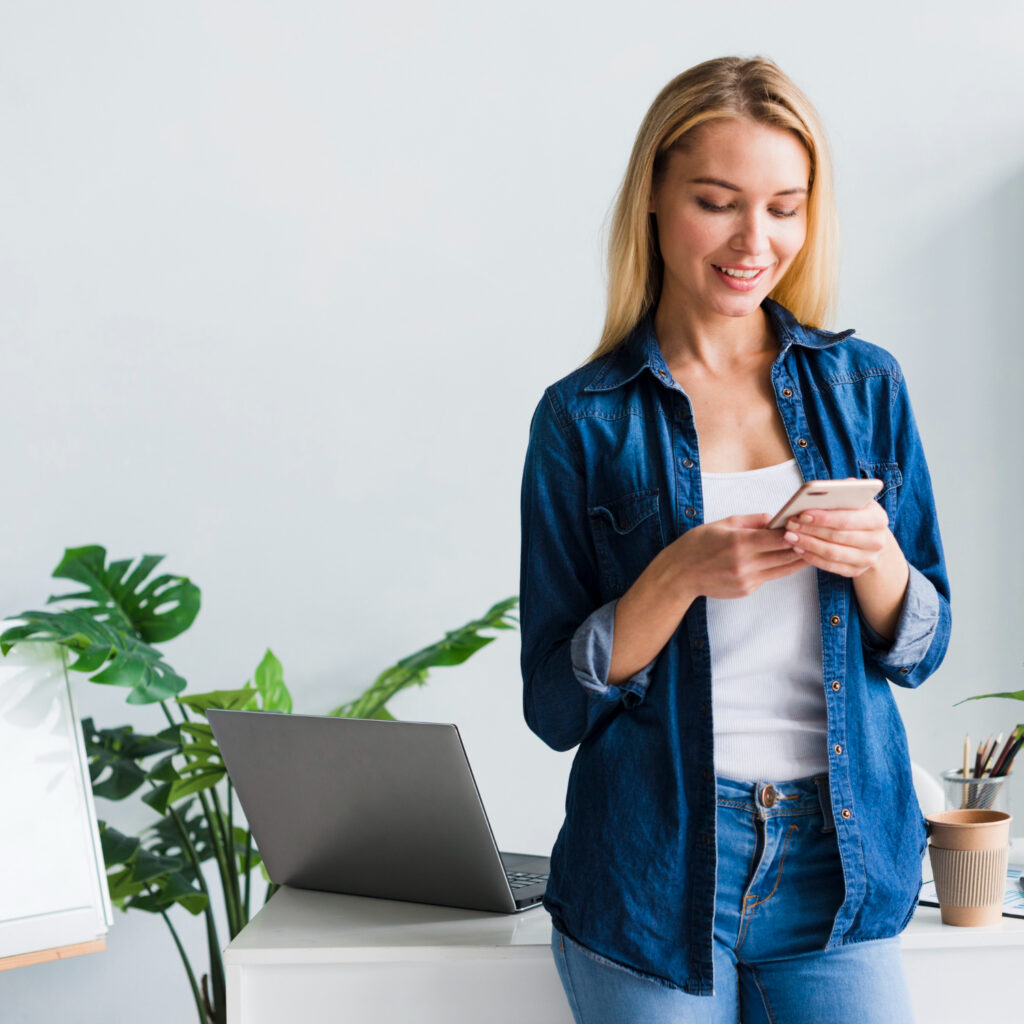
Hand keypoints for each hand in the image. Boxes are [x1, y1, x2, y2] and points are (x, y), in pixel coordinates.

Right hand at [658, 513, 807, 602]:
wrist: (680, 575)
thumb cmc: (697, 545)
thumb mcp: (722, 524)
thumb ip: (752, 521)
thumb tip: (775, 519)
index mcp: (739, 543)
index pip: (778, 537)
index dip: (795, 531)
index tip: (806, 523)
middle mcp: (745, 564)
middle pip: (785, 555)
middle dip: (802, 544)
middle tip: (817, 536)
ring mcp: (746, 580)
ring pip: (783, 569)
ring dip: (798, 559)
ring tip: (810, 548)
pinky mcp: (746, 590)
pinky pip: (769, 577)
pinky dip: (777, 567)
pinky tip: (784, 559)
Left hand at [781, 499, 892, 577]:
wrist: (872, 538)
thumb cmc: (857, 513)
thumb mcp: (856, 499)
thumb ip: (842, 491)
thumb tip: (820, 490)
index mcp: (878, 519)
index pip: (847, 519)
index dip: (823, 518)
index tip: (802, 514)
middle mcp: (876, 541)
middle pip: (837, 537)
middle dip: (810, 530)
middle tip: (790, 524)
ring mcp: (867, 559)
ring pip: (832, 553)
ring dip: (808, 544)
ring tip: (790, 536)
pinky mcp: (856, 571)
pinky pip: (830, 566)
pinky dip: (811, 557)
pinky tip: (798, 548)